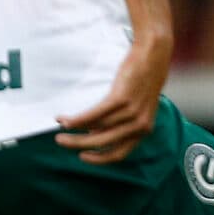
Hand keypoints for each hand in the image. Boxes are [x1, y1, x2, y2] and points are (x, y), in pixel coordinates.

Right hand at [56, 37, 170, 163]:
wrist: (153, 55)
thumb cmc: (142, 80)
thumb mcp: (136, 106)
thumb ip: (119, 123)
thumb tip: (93, 133)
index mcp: (144, 130)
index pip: (119, 154)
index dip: (99, 159)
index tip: (82, 156)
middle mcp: (140, 125)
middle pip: (102, 143)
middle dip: (77, 145)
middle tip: (60, 141)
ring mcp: (132, 112)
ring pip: (95, 129)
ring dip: (72, 129)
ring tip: (60, 123)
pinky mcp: (122, 98)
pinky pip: (94, 115)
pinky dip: (77, 120)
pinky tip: (65, 119)